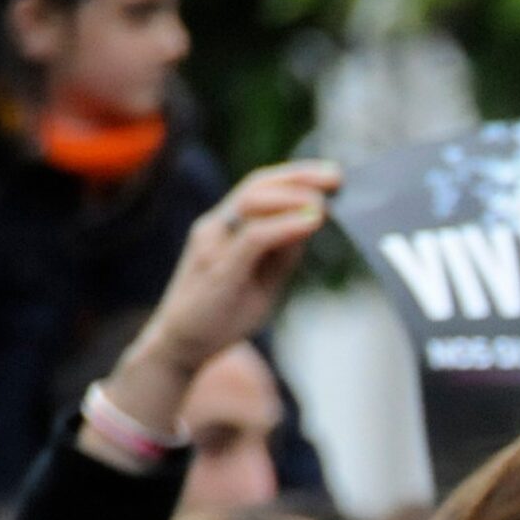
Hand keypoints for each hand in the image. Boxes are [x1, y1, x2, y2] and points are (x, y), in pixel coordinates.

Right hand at [125, 161, 341, 386]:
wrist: (182, 345)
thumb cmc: (224, 311)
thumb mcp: (265, 277)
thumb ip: (284, 250)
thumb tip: (313, 223)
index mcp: (225, 225)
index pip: (259, 186)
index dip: (296, 174)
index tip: (333, 174)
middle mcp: (216, 227)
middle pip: (256, 184)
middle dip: (300, 176)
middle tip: (337, 177)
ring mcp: (213, 244)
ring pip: (252, 202)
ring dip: (294, 196)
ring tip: (325, 202)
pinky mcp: (218, 268)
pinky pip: (254, 237)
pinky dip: (287, 226)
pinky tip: (313, 222)